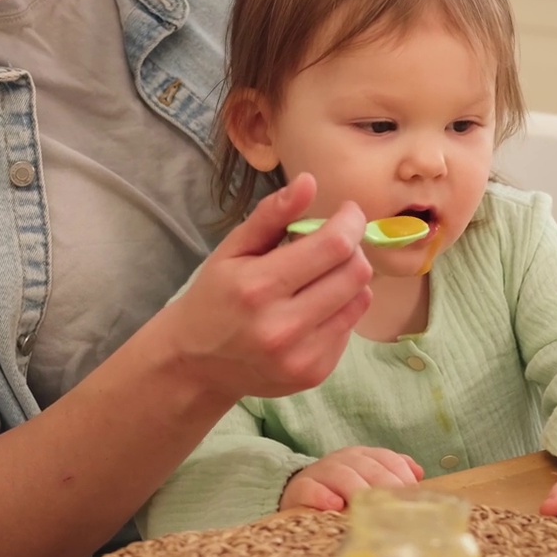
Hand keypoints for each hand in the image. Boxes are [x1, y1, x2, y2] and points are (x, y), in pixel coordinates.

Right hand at [163, 173, 373, 399]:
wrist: (196, 363)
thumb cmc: (214, 297)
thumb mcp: (232, 250)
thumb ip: (271, 215)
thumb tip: (308, 182)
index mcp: (258, 286)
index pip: (333, 246)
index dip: (350, 221)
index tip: (347, 212)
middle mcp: (282, 326)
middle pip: (356, 273)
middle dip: (353, 248)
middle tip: (335, 243)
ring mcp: (301, 356)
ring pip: (360, 300)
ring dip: (350, 279)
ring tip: (323, 276)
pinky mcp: (314, 374)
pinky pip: (350, 328)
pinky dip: (341, 309)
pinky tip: (314, 308)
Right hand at [280, 447, 424, 511]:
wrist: (298, 490)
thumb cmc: (340, 488)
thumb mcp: (366, 477)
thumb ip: (392, 472)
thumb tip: (419, 473)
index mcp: (361, 456)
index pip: (385, 458)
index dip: (400, 473)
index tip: (411, 491)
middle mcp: (343, 460)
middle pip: (367, 467)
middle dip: (384, 482)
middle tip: (395, 502)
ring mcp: (321, 472)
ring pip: (341, 475)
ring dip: (356, 488)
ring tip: (367, 503)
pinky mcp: (300, 487)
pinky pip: (311, 489)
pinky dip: (322, 496)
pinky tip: (334, 505)